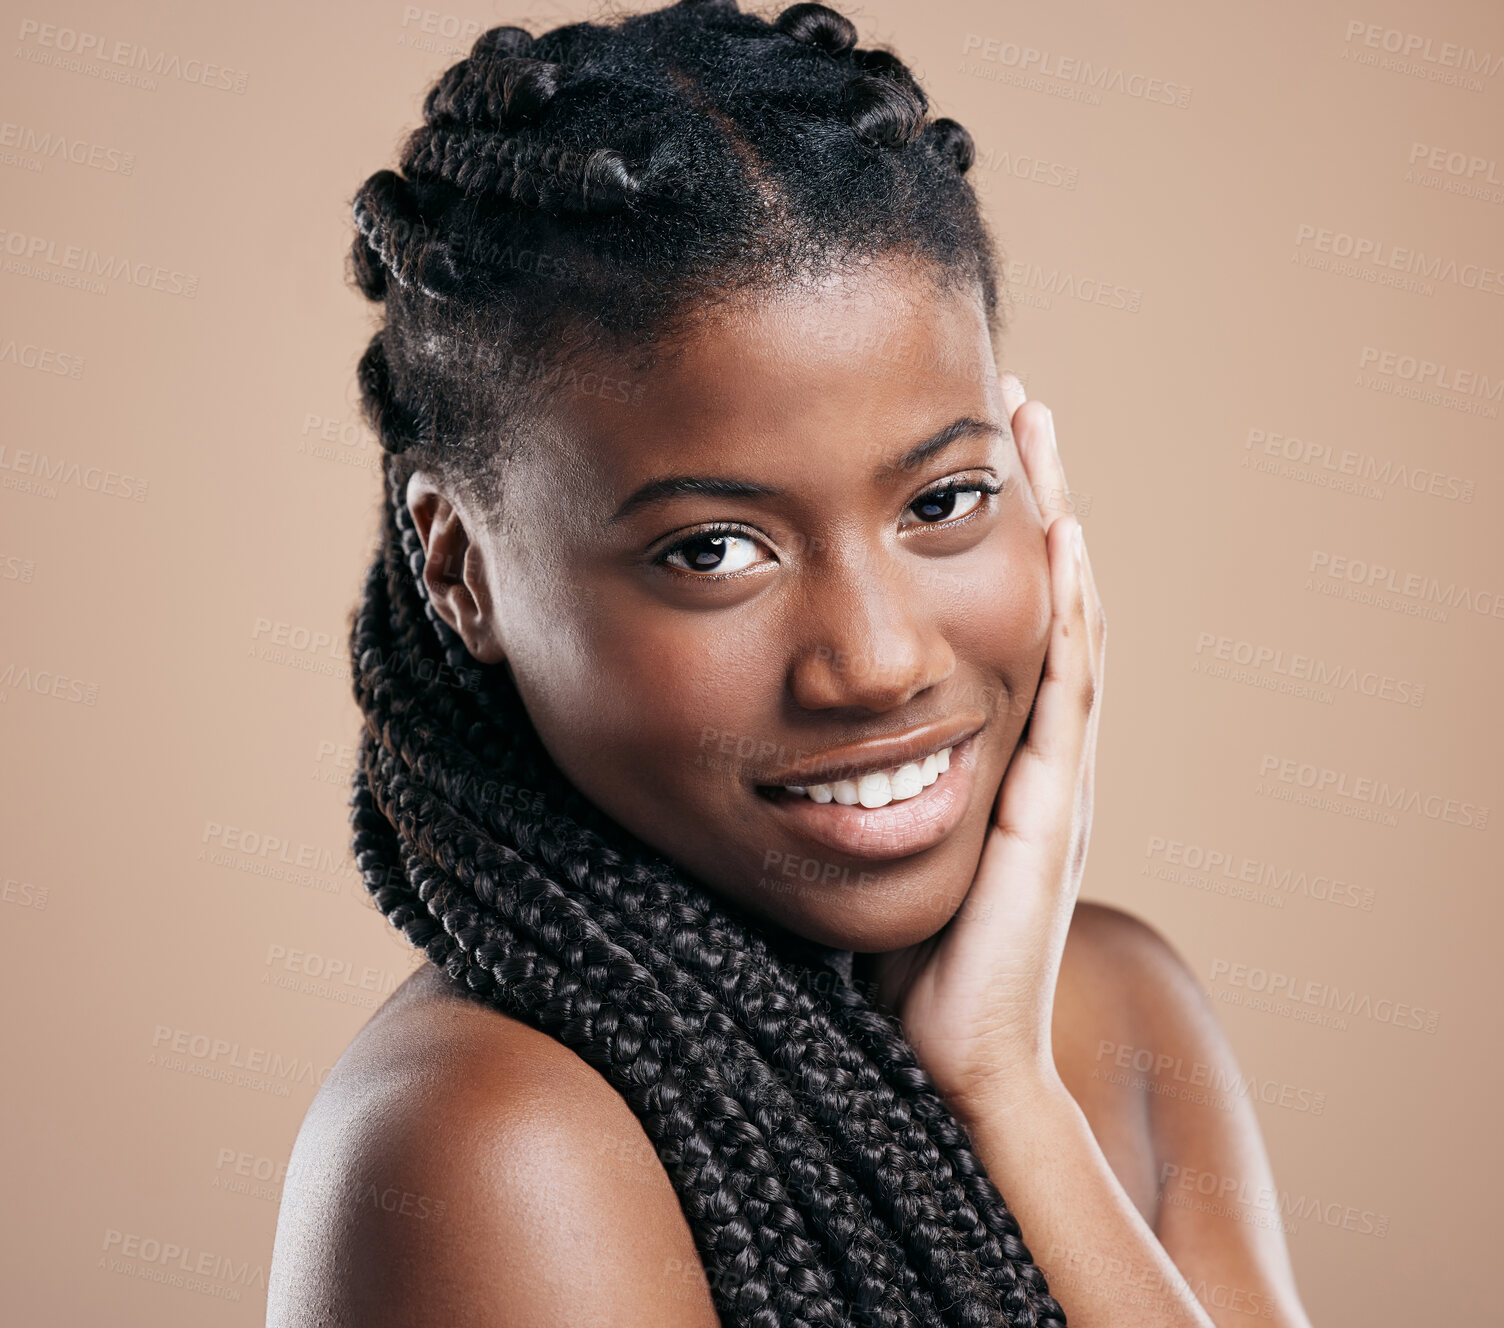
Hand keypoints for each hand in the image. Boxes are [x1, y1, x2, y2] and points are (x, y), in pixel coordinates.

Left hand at [870, 376, 1106, 1118]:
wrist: (947, 1063)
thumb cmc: (894, 970)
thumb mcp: (846, 850)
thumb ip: (819, 789)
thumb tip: (739, 739)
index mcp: (981, 758)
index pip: (982, 622)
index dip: (971, 537)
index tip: (943, 455)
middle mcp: (1025, 751)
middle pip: (1031, 596)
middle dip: (1020, 498)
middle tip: (1009, 403)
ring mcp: (1048, 774)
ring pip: (1059, 619)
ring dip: (1049, 521)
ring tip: (1035, 430)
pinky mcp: (1053, 804)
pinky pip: (1068, 686)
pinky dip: (1069, 608)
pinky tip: (1062, 536)